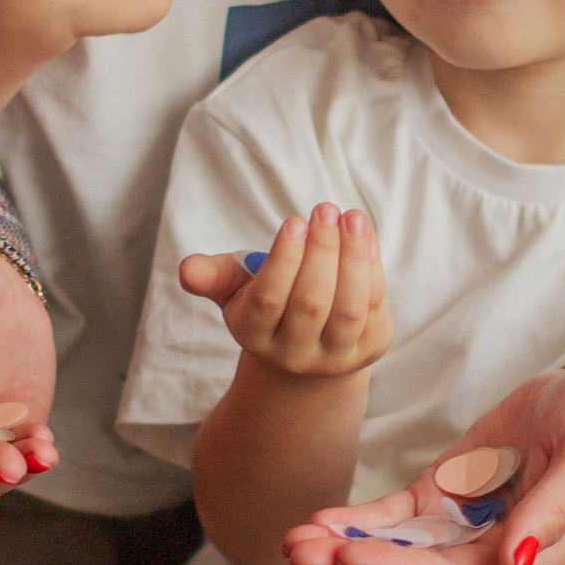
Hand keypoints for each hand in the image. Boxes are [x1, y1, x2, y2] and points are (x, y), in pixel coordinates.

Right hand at [179, 205, 391, 382]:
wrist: (307, 346)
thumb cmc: (266, 302)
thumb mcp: (233, 289)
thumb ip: (212, 276)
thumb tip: (188, 268)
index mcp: (255, 335)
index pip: (269, 300)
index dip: (284, 259)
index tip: (294, 221)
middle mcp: (295, 353)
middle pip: (312, 302)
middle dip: (322, 251)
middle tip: (324, 209)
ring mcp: (336, 355)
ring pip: (350, 307)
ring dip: (354, 257)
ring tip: (351, 217)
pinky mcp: (371, 347)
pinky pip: (376, 304)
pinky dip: (372, 265)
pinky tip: (363, 233)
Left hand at [284, 363, 564, 564]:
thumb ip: (556, 513)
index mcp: (534, 557)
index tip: (351, 554)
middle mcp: (494, 554)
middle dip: (355, 564)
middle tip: (298, 551)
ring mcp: (467, 526)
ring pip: (397, 550)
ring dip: (345, 547)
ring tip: (293, 539)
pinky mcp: (450, 496)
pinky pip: (397, 518)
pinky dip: (358, 520)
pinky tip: (318, 519)